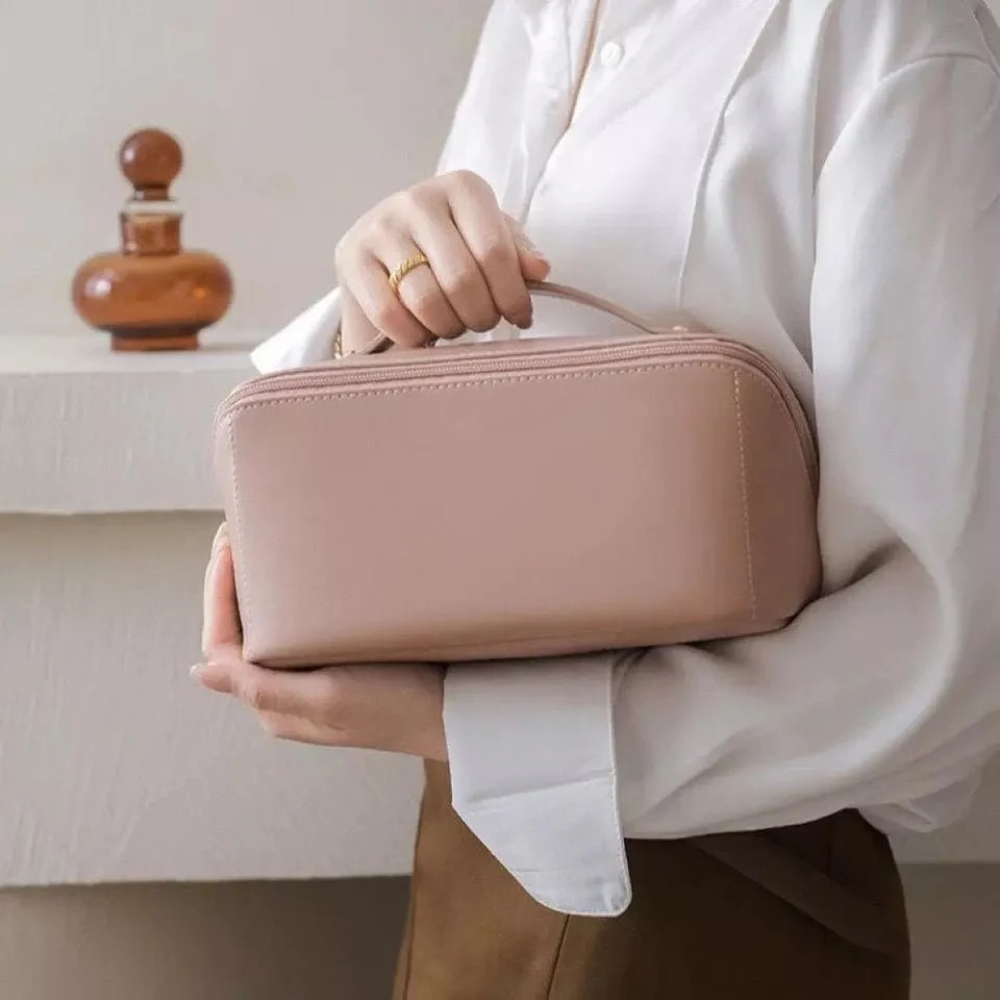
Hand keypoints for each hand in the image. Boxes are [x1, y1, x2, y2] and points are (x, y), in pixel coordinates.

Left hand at [191, 525, 446, 760]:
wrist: (458, 713)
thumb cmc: (395, 707)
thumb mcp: (328, 698)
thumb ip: (263, 687)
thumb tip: (200, 671)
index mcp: (274, 703)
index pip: (224, 644)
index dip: (217, 596)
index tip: (228, 548)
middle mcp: (287, 691)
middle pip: (241, 632)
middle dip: (231, 583)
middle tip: (237, 532)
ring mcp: (313, 677)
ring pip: (268, 626)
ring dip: (257, 586)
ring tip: (258, 543)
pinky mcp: (340, 663)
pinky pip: (298, 626)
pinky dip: (288, 595)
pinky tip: (299, 571)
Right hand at [335, 170, 550, 351]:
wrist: (387, 253)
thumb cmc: (453, 248)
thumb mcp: (491, 241)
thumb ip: (518, 253)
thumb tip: (540, 270)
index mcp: (463, 188)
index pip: (495, 252)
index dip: (512, 296)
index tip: (519, 317)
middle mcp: (418, 199)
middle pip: (462, 280)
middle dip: (481, 316)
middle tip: (481, 323)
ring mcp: (380, 227)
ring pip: (426, 301)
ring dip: (448, 328)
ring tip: (454, 326)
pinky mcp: (351, 258)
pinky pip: (389, 314)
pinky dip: (413, 336)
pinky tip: (423, 335)